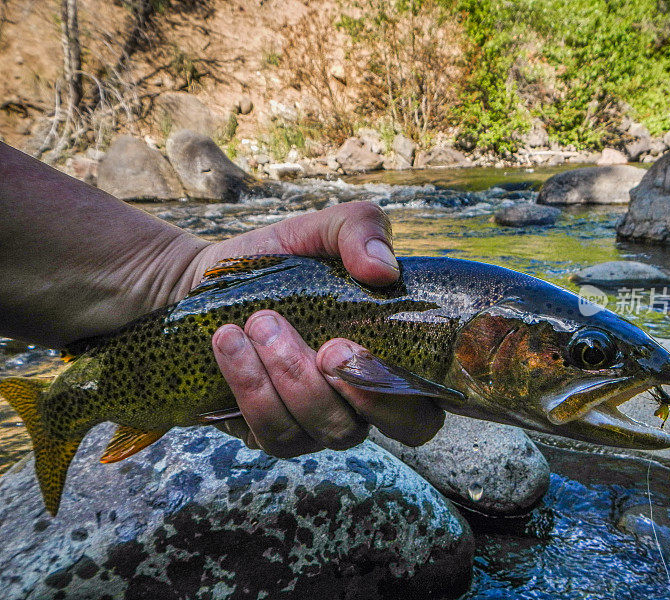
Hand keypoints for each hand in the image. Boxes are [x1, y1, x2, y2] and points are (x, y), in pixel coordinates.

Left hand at [203, 202, 444, 456]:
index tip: (371, 351)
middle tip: (327, 346)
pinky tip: (230, 342)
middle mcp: (372, 401)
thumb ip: (362, 231)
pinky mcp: (274, 433)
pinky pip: (274, 433)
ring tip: (261, 322)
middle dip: (359, 389)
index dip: (423, 397)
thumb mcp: (325, 230)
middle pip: (403, 430)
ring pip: (330, 431)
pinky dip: (251, 385)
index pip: (437, 402)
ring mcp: (325, 424)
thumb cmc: (286, 260)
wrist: (212, 282)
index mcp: (401, 358)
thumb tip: (384, 270)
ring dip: (293, 377)